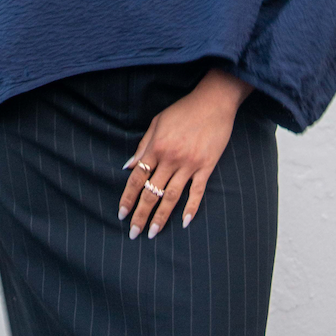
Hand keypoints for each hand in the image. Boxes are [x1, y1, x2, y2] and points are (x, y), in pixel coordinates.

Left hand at [118, 70, 248, 239]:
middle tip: (133, 233)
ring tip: (153, 233)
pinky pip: (197, 191)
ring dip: (161, 217)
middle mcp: (170, 158)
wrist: (213, 102)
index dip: (128, 198)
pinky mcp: (206, 166)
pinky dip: (191, 208)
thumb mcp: (157, 122)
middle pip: (152, 192)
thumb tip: (129, 166)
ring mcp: (189, 164)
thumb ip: (143, 145)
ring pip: (172, 197)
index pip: (137, 178)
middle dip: (141, 214)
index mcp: (156, 147)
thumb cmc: (183, 110)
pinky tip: (184, 222)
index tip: (121, 214)